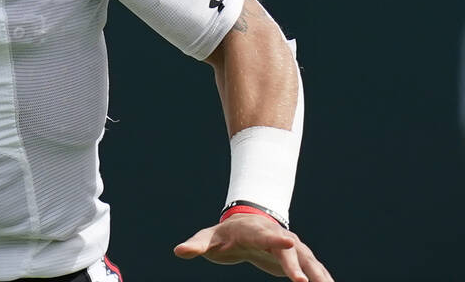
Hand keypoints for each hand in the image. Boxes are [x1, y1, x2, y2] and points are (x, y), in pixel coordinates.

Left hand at [174, 214, 332, 281]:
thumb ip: (196, 245)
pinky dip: (323, 279)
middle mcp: (276, 237)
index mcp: (253, 231)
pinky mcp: (298, 259)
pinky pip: (314, 270)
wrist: (244, 226)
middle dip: (297, 265)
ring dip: (318, 275)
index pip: (265, 235)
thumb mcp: (208, 239)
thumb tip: (179, 251)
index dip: (275, 240)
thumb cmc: (224, 235)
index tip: (288, 242)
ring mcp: (291, 247)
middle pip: (290, 250)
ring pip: (308, 260)